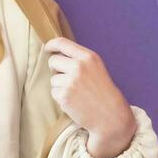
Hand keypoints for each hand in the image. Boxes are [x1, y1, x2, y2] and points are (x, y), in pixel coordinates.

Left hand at [42, 36, 135, 157]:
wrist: (110, 115)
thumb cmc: (102, 91)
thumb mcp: (96, 68)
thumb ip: (79, 59)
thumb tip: (56, 52)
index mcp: (88, 57)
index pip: (62, 43)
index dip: (51, 44)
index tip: (48, 48)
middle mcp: (79, 67)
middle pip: (53, 61)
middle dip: (56, 69)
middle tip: (68, 78)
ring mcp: (71, 81)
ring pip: (53, 79)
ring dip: (60, 86)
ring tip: (76, 93)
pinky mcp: (64, 96)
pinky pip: (54, 92)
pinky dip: (61, 97)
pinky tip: (74, 101)